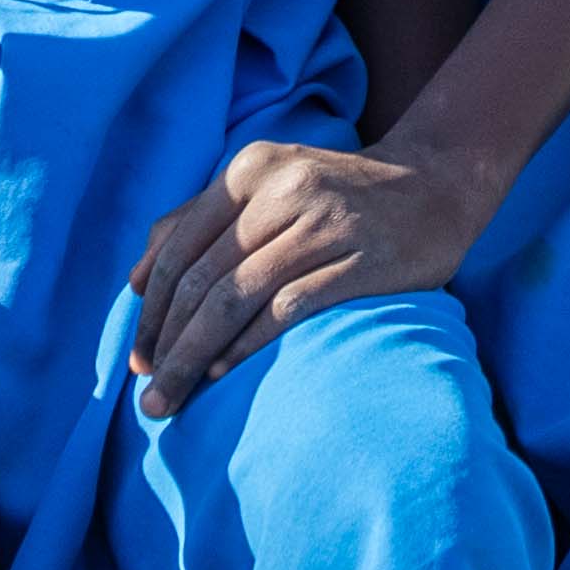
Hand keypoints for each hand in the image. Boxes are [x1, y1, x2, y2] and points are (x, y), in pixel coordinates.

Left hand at [125, 136, 489, 414]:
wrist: (436, 185)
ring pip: (236, 298)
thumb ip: (198, 221)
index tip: (136, 360)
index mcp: (250, 170)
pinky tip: (226, 374)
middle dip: (166, 346)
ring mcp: (325, 223)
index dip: (149, 312)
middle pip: (202, 281)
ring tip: (175, 398)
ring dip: (195, 356)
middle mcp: (283, 190)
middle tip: (149, 396)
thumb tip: (133, 282)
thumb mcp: (267, 187)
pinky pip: (287, 308)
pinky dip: (248, 345)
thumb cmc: (339, 196)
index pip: (178, 251)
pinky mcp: (362, 259)